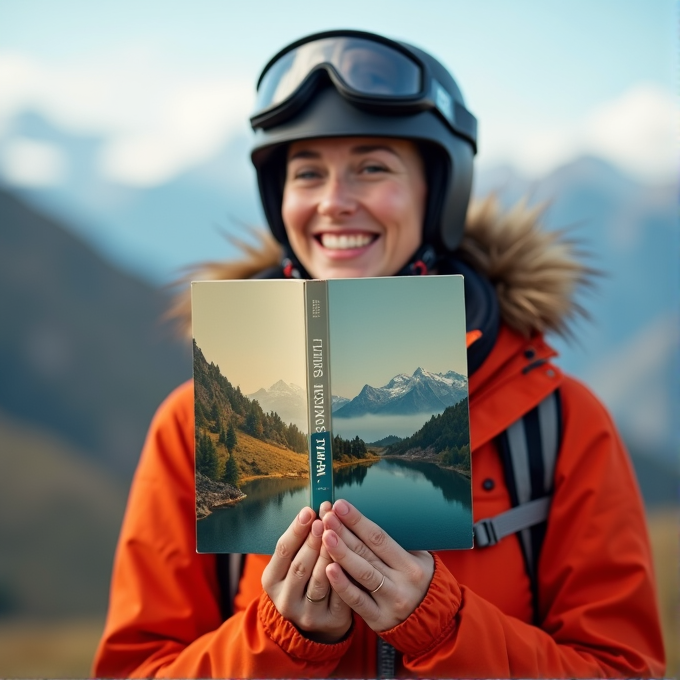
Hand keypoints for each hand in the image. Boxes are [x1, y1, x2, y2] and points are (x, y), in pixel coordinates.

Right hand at [261, 503, 351, 642]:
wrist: (317, 620)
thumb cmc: (305, 581)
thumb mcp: (292, 564)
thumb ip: (300, 542)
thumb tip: (316, 510)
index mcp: (272, 581)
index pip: (282, 551)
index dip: (296, 529)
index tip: (309, 510)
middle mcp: (286, 600)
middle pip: (300, 565)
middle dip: (314, 539)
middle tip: (325, 517)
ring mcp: (308, 613)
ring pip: (320, 579)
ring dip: (329, 553)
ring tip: (338, 532)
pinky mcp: (331, 621)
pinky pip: (340, 594)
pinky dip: (345, 573)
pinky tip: (352, 556)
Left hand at [321, 499, 433, 632]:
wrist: (434, 623)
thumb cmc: (421, 582)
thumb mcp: (420, 559)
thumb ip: (398, 543)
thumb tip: (370, 519)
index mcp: (410, 564)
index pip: (379, 538)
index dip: (358, 521)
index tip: (341, 506)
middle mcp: (401, 582)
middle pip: (367, 553)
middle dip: (345, 532)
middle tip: (327, 516)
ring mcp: (390, 602)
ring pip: (362, 574)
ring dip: (341, 553)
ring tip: (325, 536)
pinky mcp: (379, 620)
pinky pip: (358, 601)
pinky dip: (342, 585)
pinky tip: (328, 569)